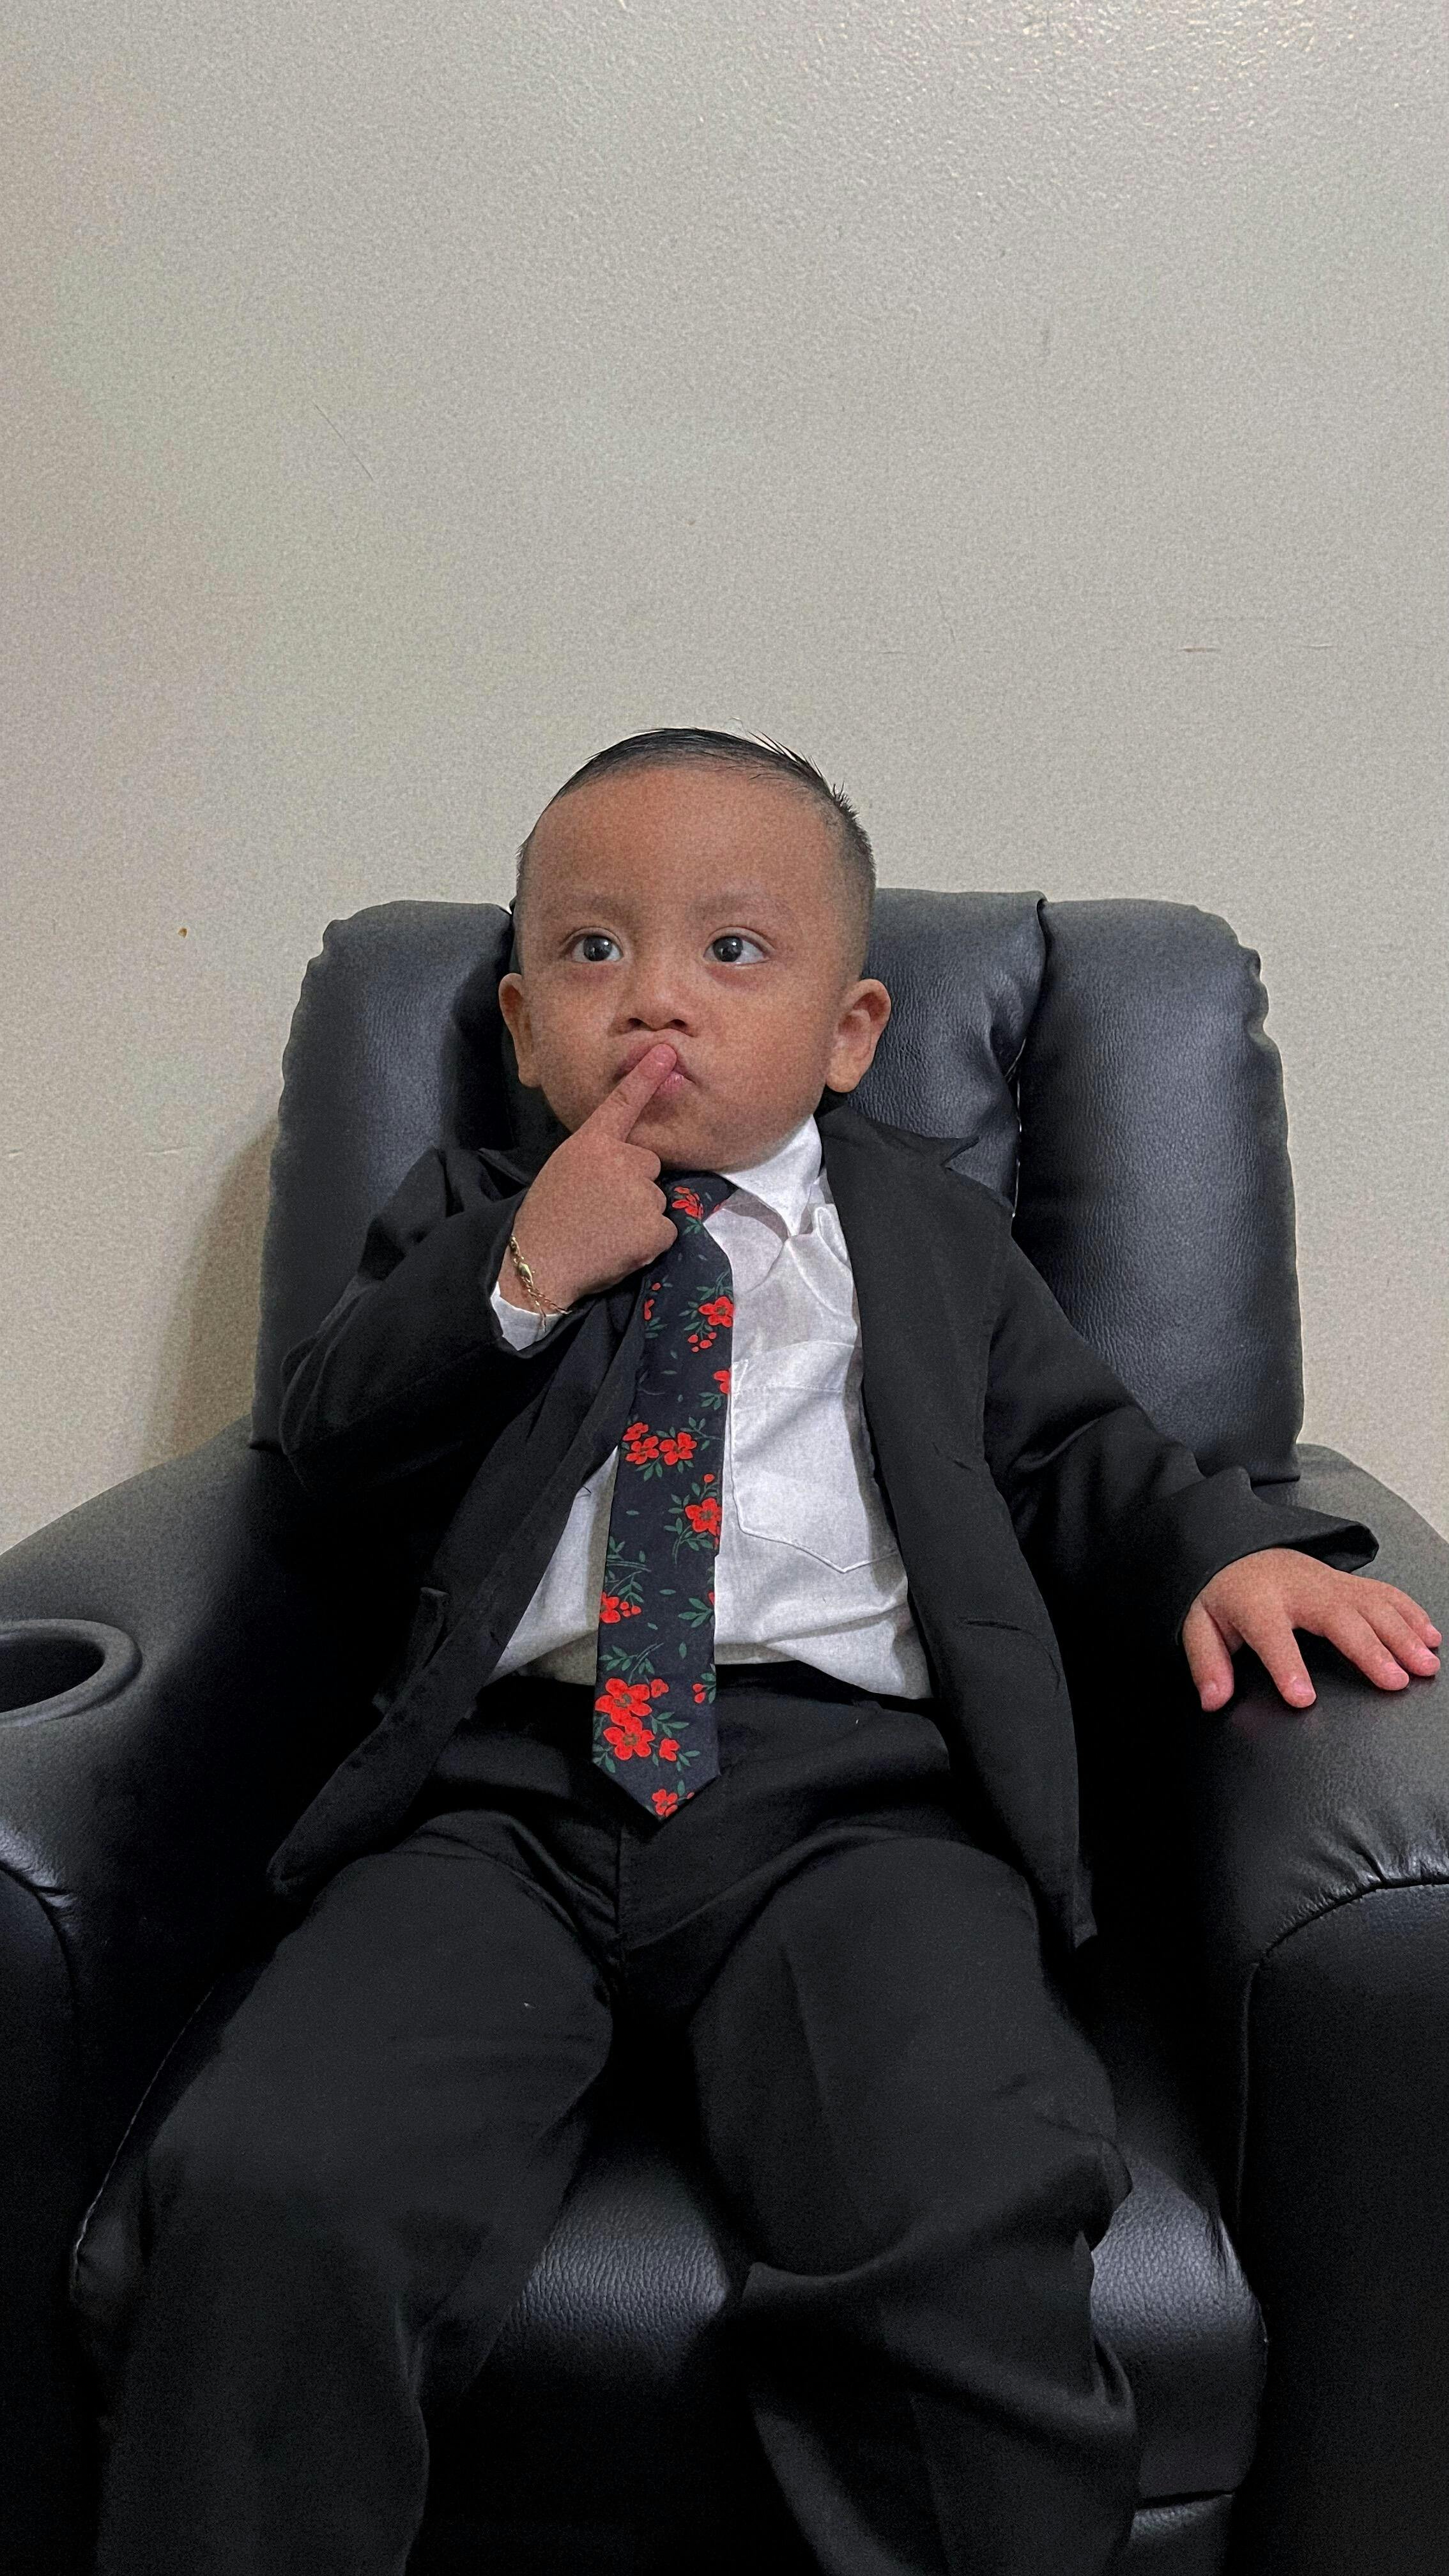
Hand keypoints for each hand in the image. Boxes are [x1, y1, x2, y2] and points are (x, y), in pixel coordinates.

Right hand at [502, 1044, 681, 1311]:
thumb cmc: (546, 1217)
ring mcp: (641, 1193)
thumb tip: (628, 1158)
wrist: (539, 1263)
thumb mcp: (565, 1169)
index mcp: (592, 1143)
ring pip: (656, 1199)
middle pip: (647, 1164)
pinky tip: (620, 1249)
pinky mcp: (655, 1227)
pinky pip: (665, 1230)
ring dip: (640, 1217)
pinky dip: (649, 1243)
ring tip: (605, 1232)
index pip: (623, 1103)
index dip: (646, 1077)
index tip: (667, 1051)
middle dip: (634, 1184)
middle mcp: (621, 1161)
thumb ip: (597, 1156)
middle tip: (601, 1209)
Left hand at [1182, 1548, 1441, 1711]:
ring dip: (1402, 1633)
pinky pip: (1384, 1592)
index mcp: (1256, 1602)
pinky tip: (1430, 1635)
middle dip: (1368, 1650)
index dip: (1286, 1665)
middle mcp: (1298, 1588)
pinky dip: (1410, 1612)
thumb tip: (1214, 1699)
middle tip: (1394, 1681)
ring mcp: (1327, 1582)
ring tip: (1425, 1664)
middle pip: (1337, 1617)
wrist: (1236, 1547)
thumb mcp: (1200, 1624)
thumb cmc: (1222, 1593)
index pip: (1271, 1635)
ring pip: (1370, 1604)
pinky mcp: (1346, 1581)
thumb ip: (1207, 1663)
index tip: (1303, 1697)